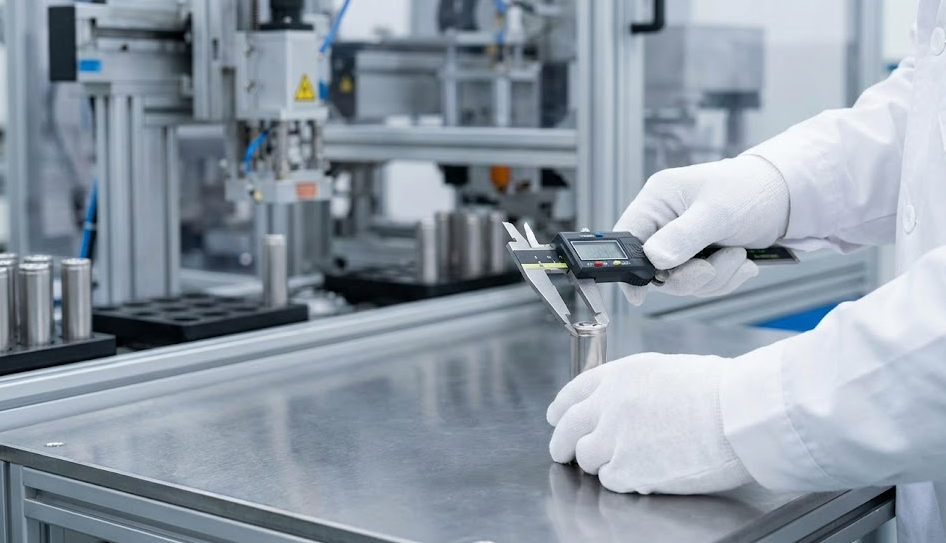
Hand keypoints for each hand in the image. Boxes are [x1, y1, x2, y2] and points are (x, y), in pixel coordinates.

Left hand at [546, 353, 753, 494]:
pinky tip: (640, 475)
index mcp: (620, 375)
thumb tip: (627, 403)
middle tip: (563, 453)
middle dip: (562, 443)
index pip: (574, 391)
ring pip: (587, 458)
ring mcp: (615, 438)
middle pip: (567, 428)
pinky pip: (611, 480)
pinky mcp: (628, 469)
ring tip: (620, 464)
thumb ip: (636, 388)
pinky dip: (621, 480)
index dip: (561, 407)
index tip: (556, 417)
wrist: (738, 415)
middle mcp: (609, 404)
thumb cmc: (720, 391)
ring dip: (598, 463)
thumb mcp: (668, 371)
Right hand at [615, 155, 789, 304]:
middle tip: (712, 267)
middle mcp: (663, 224)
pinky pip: (702, 285)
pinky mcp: (699, 258)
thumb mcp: (716, 211)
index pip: (626, 240)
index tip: (640, 294)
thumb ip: (682, 236)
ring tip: (737, 254)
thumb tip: (654, 259)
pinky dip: (725, 279)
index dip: (629, 268)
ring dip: (715, 277)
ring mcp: (681, 244)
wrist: (784, 197)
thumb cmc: (749, 189)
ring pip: (681, 282)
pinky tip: (741, 260)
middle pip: (655, 270)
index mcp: (657, 202)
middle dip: (689, 276)